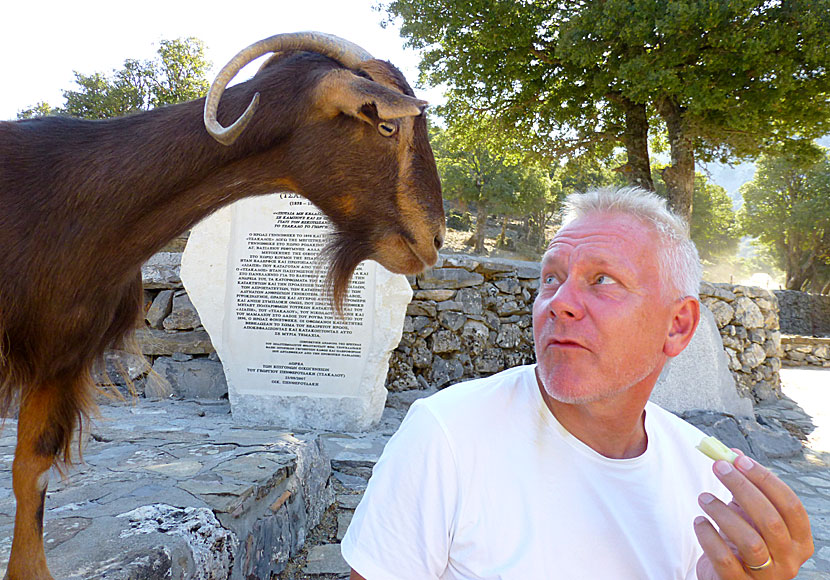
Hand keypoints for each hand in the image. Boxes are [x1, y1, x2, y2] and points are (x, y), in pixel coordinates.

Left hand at [694, 450, 813, 578]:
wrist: (726, 578)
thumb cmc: (741, 543)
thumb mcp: (748, 515)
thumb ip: (745, 486)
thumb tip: (732, 454)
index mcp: (799, 540)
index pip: (791, 505)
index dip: (765, 480)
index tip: (739, 460)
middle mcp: (789, 561)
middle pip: (770, 520)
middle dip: (742, 489)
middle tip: (719, 468)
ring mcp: (766, 577)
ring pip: (750, 541)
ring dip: (723, 512)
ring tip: (703, 497)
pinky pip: (724, 560)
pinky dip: (708, 536)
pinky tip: (699, 521)